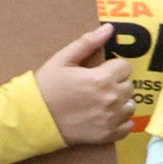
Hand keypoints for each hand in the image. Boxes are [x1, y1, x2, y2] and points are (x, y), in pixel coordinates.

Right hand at [30, 23, 136, 146]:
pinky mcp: (109, 135)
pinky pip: (128, 126)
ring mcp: (112, 118)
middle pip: (129, 85)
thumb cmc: (46, 86)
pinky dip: (120, 121)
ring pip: (130, 104)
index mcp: (102, 79)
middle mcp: (112, 99)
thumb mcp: (62, 60)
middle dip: (116, 83)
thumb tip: (109, 28)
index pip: (125, 67)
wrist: (32, 118)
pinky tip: (104, 116)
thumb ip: (87, 43)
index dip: (112, 68)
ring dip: (120, 102)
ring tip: (100, 102)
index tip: (99, 72)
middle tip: (96, 87)